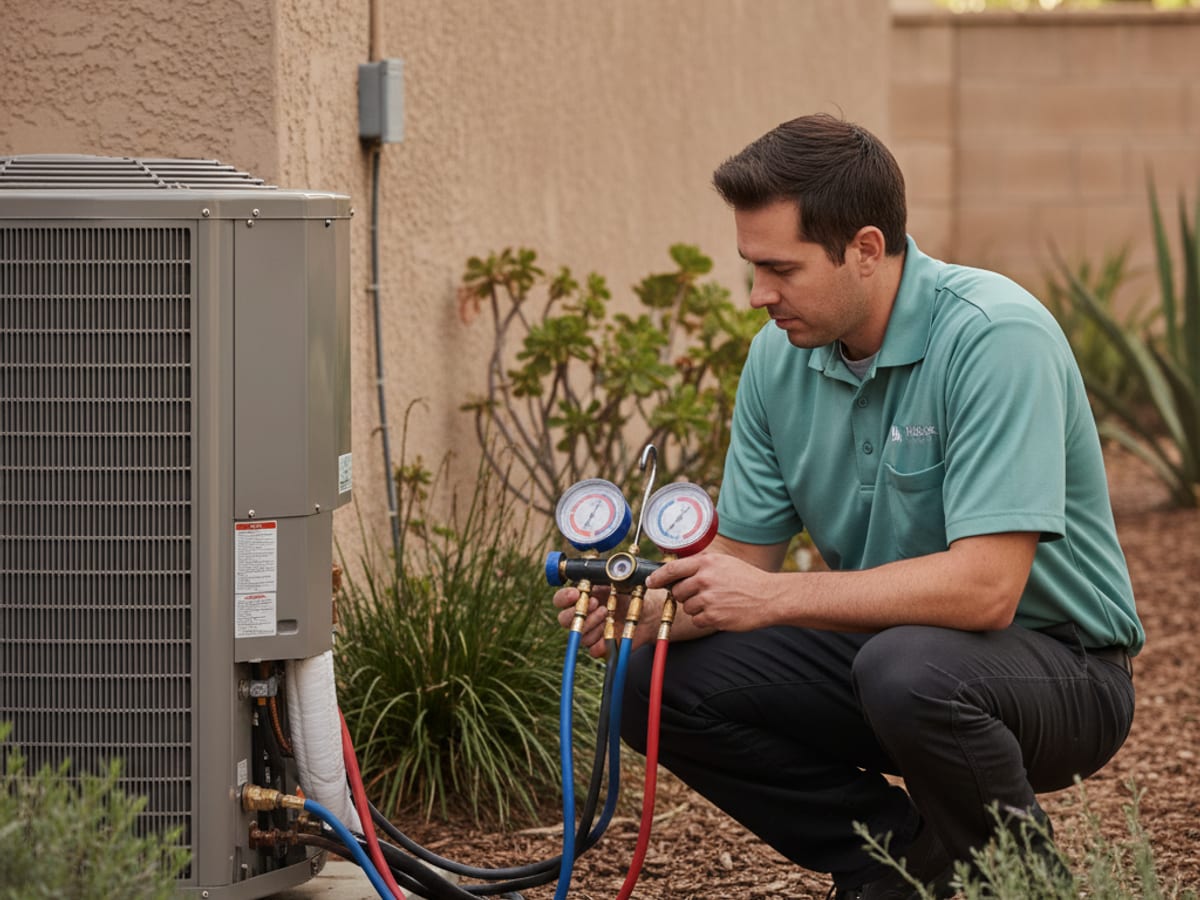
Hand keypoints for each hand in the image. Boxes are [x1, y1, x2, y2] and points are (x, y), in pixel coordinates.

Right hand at [552, 584, 661, 656]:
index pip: (560, 600)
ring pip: (580, 634)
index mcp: (580, 598)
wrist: (648, 612)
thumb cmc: (629, 594)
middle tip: (596, 602)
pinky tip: (610, 630)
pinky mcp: (600, 647)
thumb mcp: (617, 581)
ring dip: (593, 623)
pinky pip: (593, 649)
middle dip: (578, 611)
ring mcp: (589, 632)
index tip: (576, 593)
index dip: (564, 597)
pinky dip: (601, 641)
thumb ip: (604, 576)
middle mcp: (581, 616)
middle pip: (564, 619)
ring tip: (607, 613)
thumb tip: (598, 571)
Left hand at [646, 553, 774, 632]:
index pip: (672, 569)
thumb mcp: (724, 562)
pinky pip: (697, 620)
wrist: (768, 597)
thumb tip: (677, 571)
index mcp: (706, 563)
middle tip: (701, 594)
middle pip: (678, 591)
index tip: (651, 582)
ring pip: (686, 607)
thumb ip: (701, 565)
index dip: (658, 577)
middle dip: (685, 594)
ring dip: (696, 607)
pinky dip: (704, 619)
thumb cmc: (747, 579)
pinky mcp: (714, 616)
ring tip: (716, 602)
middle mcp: (704, 579)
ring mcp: (709, 599)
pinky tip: (719, 612)